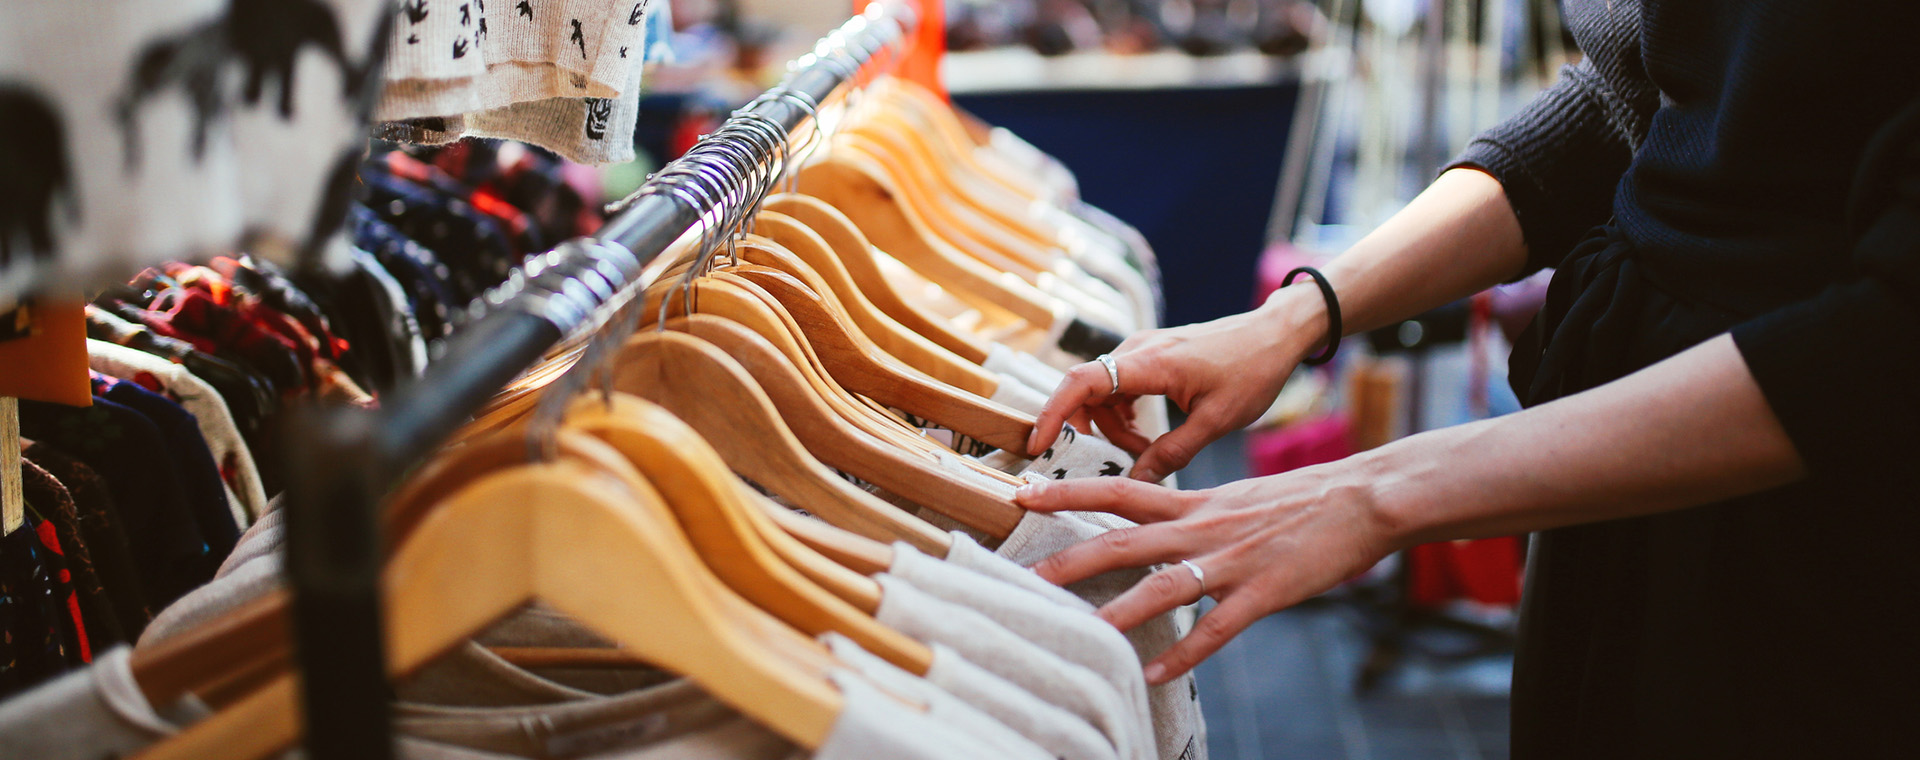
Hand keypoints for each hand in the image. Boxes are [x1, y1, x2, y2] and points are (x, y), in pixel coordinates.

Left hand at [1014, 460, 1398, 684]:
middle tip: (1025, 575)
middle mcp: (1202, 527)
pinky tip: (1156, 674)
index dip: (1067, 491)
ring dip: (1120, 611)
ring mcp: (1232, 561)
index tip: (1022, 492)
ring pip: (1164, 585)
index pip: (1117, 489)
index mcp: (1193, 501)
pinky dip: (1185, 653)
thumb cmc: (1298, 499)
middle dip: (1070, 558)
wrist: (1362, 498)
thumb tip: (1152, 528)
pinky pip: (1217, 629)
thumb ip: (1189, 513)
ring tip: (1082, 633)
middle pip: (1123, 539)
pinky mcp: (1264, 592)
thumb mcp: (1232, 497)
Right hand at [1026, 288, 1328, 482]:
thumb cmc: (1253, 371)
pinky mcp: (1149, 354)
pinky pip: (1118, 386)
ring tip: (1146, 450)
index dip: (1053, 413)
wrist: (1275, 335)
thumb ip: (1172, 453)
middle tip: (1121, 459)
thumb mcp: (1216, 421)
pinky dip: (1123, 413)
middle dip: (1091, 430)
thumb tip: (1136, 483)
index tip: (1038, 445)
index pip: (1082, 382)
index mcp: (1151, 362)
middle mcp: (1138, 349)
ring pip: (1101, 391)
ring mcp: (1142, 349)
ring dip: (1111, 426)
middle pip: (1086, 391)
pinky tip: (1148, 435)